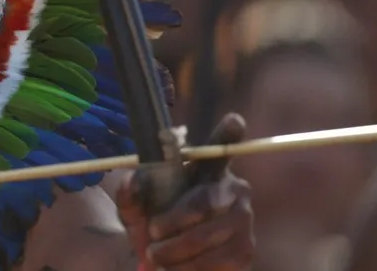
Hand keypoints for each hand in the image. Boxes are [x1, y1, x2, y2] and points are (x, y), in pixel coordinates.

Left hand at [116, 114, 254, 269]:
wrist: (163, 259)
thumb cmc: (152, 221)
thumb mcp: (134, 206)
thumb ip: (130, 192)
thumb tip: (132, 180)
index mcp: (206, 168)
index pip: (220, 147)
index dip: (228, 133)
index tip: (234, 120)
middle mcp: (234, 189)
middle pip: (205, 202)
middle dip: (174, 221)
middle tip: (153, 233)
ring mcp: (244, 220)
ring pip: (208, 236)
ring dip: (176, 250)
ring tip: (158, 255)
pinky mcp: (246, 251)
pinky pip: (217, 262)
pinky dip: (191, 269)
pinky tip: (176, 269)